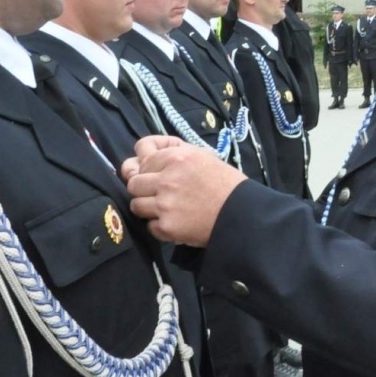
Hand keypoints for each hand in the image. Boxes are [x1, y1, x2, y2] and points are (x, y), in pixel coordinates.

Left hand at [123, 136, 246, 244]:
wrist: (242, 214)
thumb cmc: (227, 183)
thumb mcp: (204, 156)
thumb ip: (176, 152)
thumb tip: (149, 154)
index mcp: (176, 157)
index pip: (141, 150)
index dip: (143, 159)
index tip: (148, 168)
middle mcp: (166, 179)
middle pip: (133, 182)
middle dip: (143, 187)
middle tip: (158, 192)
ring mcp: (164, 204)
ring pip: (135, 205)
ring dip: (148, 207)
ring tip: (165, 209)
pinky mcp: (167, 226)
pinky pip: (149, 226)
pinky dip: (159, 226)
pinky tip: (174, 222)